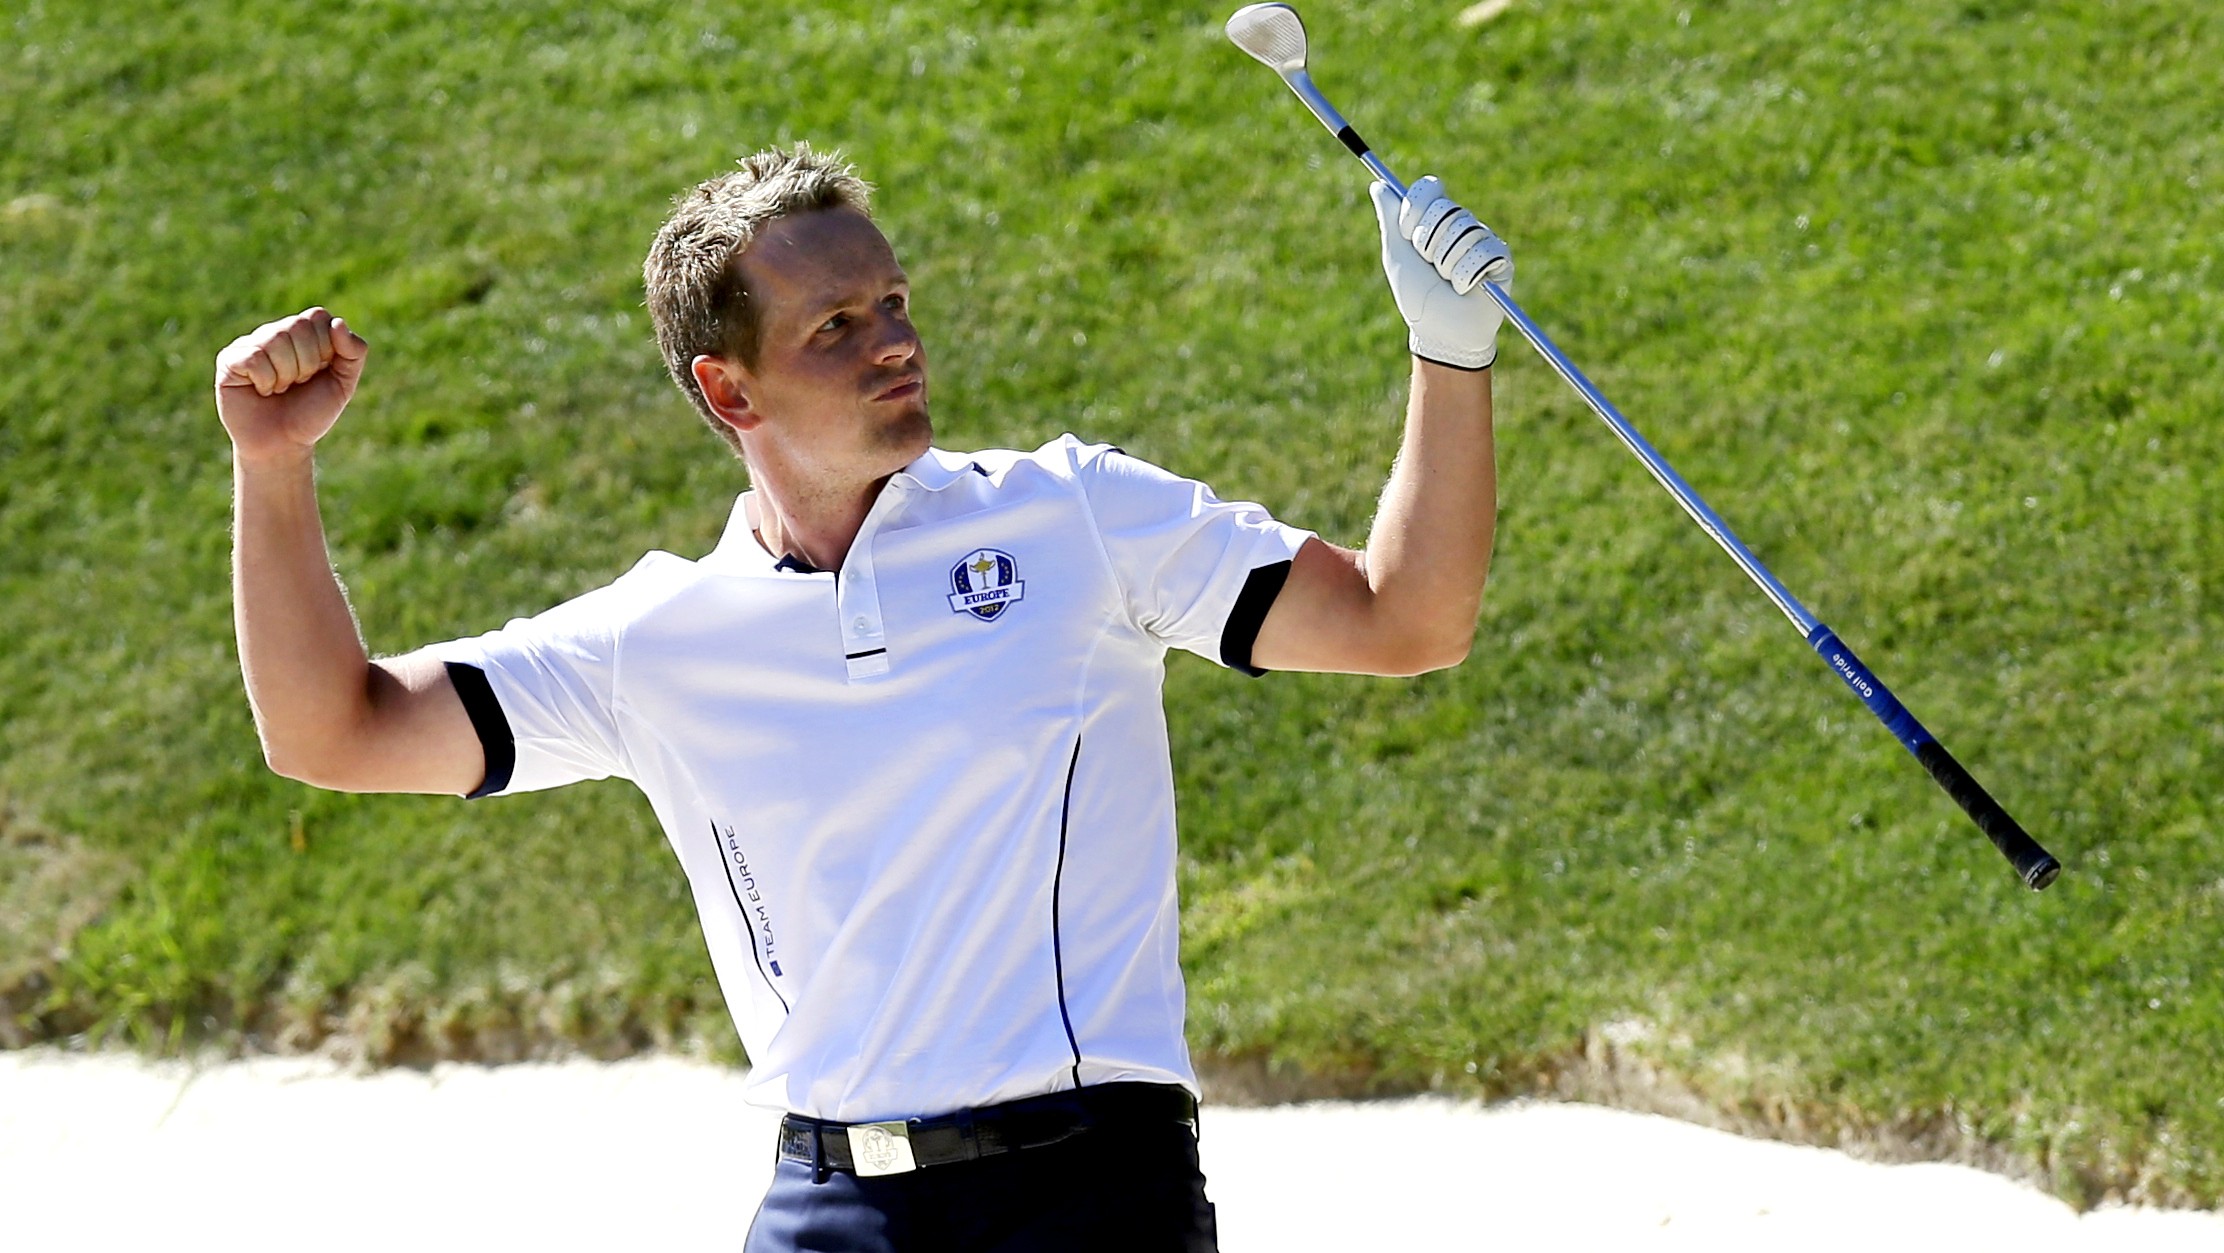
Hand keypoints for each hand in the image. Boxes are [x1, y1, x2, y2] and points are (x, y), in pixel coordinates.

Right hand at [214, 308, 368, 462]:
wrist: (283, 444)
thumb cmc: (311, 412)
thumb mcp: (344, 383)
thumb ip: (353, 352)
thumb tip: (338, 322)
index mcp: (303, 332)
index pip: (318, 317)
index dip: (325, 349)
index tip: (319, 372)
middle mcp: (275, 332)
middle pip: (298, 326)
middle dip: (307, 364)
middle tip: (298, 383)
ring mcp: (250, 344)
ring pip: (275, 340)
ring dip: (286, 375)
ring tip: (279, 388)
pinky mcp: (229, 359)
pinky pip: (254, 357)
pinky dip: (266, 381)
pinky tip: (261, 391)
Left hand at [1371, 176, 1511, 370]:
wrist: (1441, 332)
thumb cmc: (1417, 296)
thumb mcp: (1397, 256)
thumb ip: (1389, 219)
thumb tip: (1378, 184)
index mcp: (1435, 220)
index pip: (1430, 188)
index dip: (1415, 211)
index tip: (1406, 234)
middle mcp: (1460, 224)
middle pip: (1445, 209)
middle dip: (1428, 243)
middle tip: (1429, 266)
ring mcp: (1482, 239)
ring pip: (1464, 231)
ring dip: (1447, 264)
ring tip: (1448, 282)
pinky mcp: (1501, 258)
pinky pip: (1483, 251)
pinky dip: (1466, 275)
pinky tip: (1466, 289)